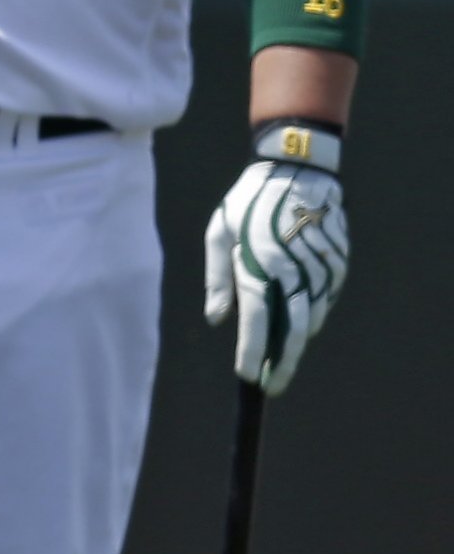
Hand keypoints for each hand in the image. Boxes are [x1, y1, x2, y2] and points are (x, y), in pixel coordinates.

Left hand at [203, 124, 347, 394]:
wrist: (298, 168)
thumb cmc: (248, 200)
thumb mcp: (219, 231)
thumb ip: (218, 277)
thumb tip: (217, 318)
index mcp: (259, 264)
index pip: (257, 321)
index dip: (252, 352)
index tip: (246, 375)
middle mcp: (293, 272)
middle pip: (292, 331)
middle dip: (281, 363)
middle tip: (271, 385)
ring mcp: (320, 269)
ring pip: (311, 319)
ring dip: (296, 342)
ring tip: (280, 360)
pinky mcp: (337, 263)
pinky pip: (324, 299)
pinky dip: (311, 315)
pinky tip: (298, 323)